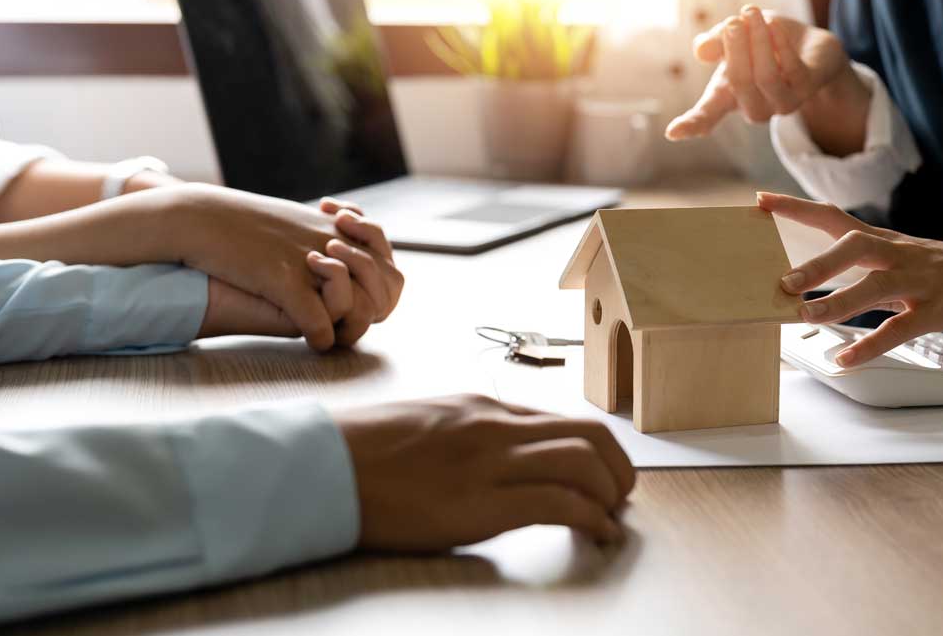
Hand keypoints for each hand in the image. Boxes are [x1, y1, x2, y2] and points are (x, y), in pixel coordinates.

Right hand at [166, 185, 389, 350]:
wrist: (199, 216)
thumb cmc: (241, 221)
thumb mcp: (293, 219)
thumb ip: (322, 235)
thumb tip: (341, 255)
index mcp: (337, 227)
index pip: (387, 263)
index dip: (383, 288)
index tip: (364, 301)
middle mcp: (333, 241)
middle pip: (384, 283)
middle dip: (376, 308)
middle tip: (353, 322)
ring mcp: (310, 260)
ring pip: (359, 304)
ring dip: (353, 327)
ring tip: (336, 335)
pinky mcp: (283, 278)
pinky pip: (318, 320)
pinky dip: (322, 337)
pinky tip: (316, 343)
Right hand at [337, 394, 635, 550]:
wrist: (321, 465)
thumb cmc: (363, 452)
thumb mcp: (428, 425)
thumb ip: (469, 435)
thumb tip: (501, 459)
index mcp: (482, 408)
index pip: (561, 420)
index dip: (595, 450)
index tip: (603, 476)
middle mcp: (495, 426)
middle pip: (588, 434)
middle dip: (618, 467)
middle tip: (622, 497)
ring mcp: (489, 461)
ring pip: (583, 463)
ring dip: (610, 494)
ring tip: (611, 519)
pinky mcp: (481, 502)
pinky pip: (559, 502)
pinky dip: (591, 519)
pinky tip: (595, 534)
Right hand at [665, 5, 866, 143]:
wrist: (808, 47)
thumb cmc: (764, 44)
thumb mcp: (733, 36)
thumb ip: (716, 42)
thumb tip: (701, 51)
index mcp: (728, 98)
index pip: (707, 116)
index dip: (690, 124)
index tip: (672, 133)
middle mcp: (754, 107)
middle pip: (739, 83)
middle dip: (734, 48)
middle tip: (733, 21)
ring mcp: (782, 102)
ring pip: (767, 78)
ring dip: (758, 41)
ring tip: (752, 12)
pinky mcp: (807, 88)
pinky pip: (792, 69)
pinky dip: (779, 42)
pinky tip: (773, 24)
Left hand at [759, 192, 942, 366]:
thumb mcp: (903, 257)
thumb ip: (864, 265)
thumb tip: (815, 276)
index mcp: (886, 241)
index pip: (834, 217)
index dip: (796, 208)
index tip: (759, 202)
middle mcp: (900, 254)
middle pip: (855, 245)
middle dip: (818, 263)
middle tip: (783, 282)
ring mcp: (922, 281)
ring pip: (877, 285)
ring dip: (839, 302)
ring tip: (805, 318)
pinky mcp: (940, 309)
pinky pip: (901, 328)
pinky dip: (870, 345)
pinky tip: (845, 360)